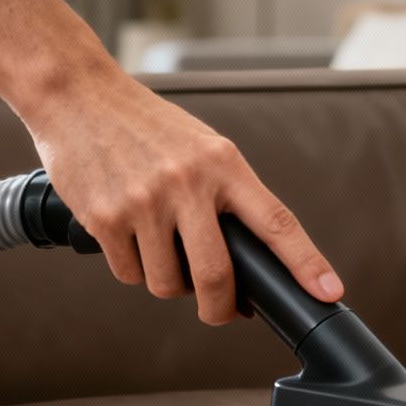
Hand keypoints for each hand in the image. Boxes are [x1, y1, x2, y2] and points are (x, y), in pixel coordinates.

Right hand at [21, 62, 342, 325]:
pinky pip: (130, 273)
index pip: (276, 222)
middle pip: (217, 275)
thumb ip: (225, 197)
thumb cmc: (143, 125)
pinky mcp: (105, 217)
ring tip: (158, 246)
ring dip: (167, 282)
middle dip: (220, 307)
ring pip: (167, 283)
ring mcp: (144, 202)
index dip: (306, 263)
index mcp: (222, 163)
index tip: (330, 294)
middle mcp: (187, 183)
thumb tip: (244, 265)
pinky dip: (133, 267)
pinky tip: (127, 236)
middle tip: (221, 311)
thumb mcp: (199, 146)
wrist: (76, 93)